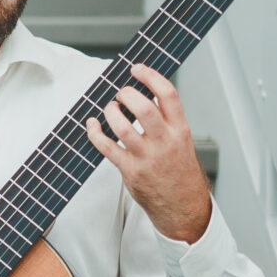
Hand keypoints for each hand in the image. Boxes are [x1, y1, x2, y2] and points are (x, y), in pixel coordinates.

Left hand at [85, 63, 211, 242]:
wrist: (183, 207)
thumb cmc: (179, 171)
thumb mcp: (182, 142)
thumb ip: (166, 121)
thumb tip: (143, 94)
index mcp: (180, 130)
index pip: (168, 95)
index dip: (150, 76)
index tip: (136, 69)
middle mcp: (164, 142)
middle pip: (143, 108)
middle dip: (126, 94)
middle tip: (121, 94)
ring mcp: (147, 158)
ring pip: (122, 127)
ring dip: (110, 112)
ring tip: (110, 109)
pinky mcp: (130, 171)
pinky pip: (107, 148)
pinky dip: (95, 133)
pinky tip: (92, 125)